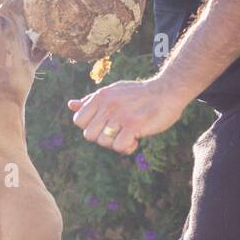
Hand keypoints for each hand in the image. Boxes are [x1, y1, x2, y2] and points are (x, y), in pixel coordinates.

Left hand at [69, 78, 188, 154]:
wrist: (167, 91)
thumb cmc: (139, 94)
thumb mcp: (113, 92)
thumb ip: (91, 101)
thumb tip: (71, 105)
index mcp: (100, 97)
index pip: (78, 121)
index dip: (90, 127)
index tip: (104, 125)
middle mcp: (107, 105)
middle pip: (89, 135)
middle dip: (102, 138)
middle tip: (118, 132)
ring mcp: (120, 116)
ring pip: (104, 143)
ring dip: (116, 144)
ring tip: (129, 134)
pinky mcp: (133, 125)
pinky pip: (119, 146)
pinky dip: (127, 147)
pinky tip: (136, 139)